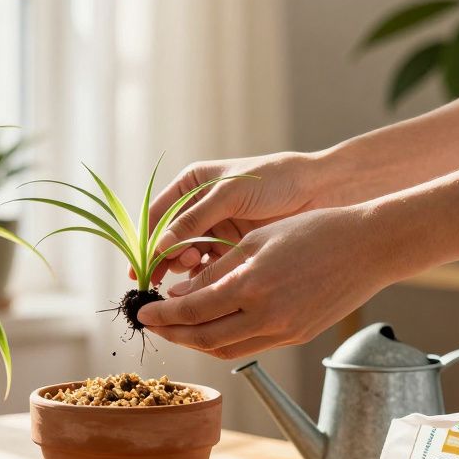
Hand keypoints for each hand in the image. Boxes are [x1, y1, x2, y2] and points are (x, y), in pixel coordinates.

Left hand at [137, 205, 405, 359]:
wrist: (369, 248)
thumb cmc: (313, 232)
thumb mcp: (255, 241)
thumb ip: (216, 271)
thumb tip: (180, 294)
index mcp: (252, 285)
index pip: (192, 310)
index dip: (163, 314)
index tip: (143, 311)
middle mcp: (267, 316)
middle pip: (204, 338)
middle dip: (173, 334)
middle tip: (153, 323)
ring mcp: (284, 331)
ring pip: (225, 349)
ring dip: (195, 342)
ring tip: (177, 328)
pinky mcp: (296, 337)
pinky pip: (248, 347)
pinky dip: (223, 342)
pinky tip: (211, 328)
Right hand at [142, 152, 327, 284]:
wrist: (320, 189)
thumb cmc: (274, 179)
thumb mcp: (230, 194)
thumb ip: (194, 220)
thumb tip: (162, 246)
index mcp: (192, 184)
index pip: (158, 214)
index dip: (147, 239)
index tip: (139, 264)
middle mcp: (200, 207)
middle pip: (170, 238)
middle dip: (166, 256)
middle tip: (161, 276)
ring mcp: (216, 228)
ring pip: (188, 254)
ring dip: (186, 265)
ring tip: (193, 265)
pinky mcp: (233, 247)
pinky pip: (210, 265)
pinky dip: (205, 275)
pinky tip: (205, 280)